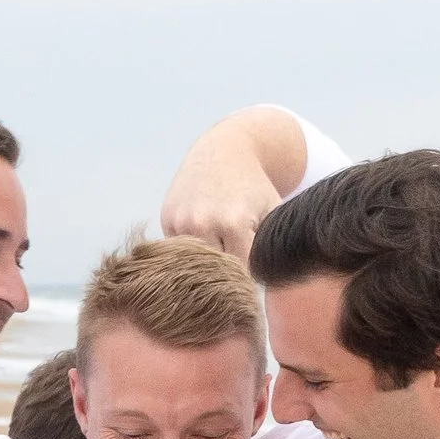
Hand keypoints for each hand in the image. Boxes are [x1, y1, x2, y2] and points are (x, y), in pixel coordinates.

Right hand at [159, 127, 284, 263]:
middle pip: (216, 272)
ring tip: (222, 242)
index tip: (253, 269)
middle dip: (227, 271)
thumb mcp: (272, 212)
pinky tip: (204, 229)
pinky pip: (180, 250)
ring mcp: (181, 221)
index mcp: (234, 223)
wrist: (223, 151)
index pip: (241, 273)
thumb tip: (268, 287)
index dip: (249, 276)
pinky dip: (192, 248)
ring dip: (207, 261)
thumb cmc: (254, 187)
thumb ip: (271, 249)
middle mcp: (203, 223)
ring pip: (196, 263)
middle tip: (236, 256)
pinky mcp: (167, 219)